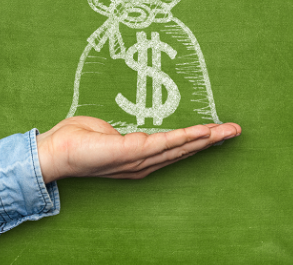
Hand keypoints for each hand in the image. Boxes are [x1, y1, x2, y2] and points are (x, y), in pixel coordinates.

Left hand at [35, 116, 240, 182]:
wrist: (56, 151)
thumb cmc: (77, 140)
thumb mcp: (106, 132)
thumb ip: (123, 132)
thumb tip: (130, 128)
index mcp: (140, 158)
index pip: (175, 149)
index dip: (197, 141)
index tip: (217, 131)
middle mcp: (144, 163)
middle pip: (184, 150)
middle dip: (211, 140)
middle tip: (235, 130)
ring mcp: (139, 159)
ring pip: (179, 147)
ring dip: (205, 138)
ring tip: (227, 130)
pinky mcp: (132, 152)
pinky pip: (165, 143)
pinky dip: (185, 138)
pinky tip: (202, 132)